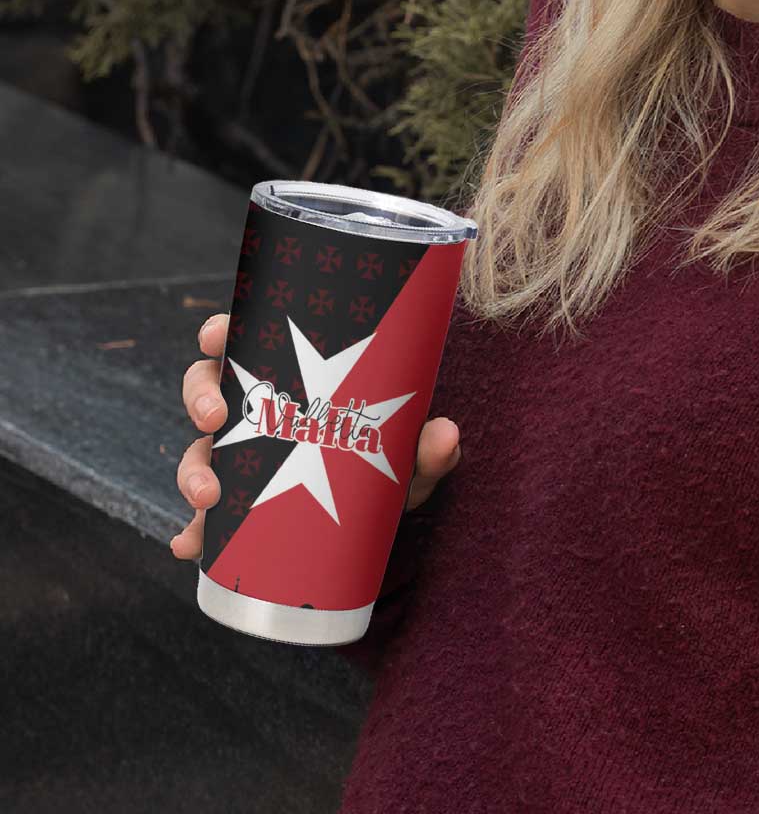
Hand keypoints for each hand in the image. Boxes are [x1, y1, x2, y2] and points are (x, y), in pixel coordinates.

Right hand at [170, 313, 460, 558]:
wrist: (383, 518)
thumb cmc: (391, 464)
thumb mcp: (409, 457)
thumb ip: (428, 448)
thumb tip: (446, 434)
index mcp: (291, 380)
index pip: (245, 343)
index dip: (220, 333)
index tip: (216, 336)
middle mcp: (259, 414)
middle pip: (207, 390)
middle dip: (200, 400)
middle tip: (216, 419)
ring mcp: (243, 461)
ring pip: (199, 452)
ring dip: (192, 470)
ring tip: (208, 497)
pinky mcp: (239, 508)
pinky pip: (205, 518)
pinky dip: (192, 532)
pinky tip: (190, 546)